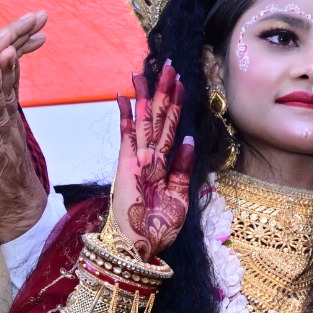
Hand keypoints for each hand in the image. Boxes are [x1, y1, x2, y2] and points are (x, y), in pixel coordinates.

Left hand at [0, 12, 49, 241]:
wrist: (13, 206)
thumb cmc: (4, 166)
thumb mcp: (0, 129)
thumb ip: (2, 102)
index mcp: (6, 112)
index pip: (10, 76)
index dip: (16, 50)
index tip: (27, 26)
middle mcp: (8, 122)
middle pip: (9, 87)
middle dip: (12, 60)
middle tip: (17, 35)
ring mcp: (3, 141)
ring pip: (1, 110)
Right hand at [107, 63, 196, 263]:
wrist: (140, 247)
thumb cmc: (159, 227)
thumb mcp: (181, 196)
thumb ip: (183, 167)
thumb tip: (188, 138)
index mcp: (164, 165)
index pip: (172, 127)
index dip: (177, 105)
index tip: (181, 83)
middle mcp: (150, 158)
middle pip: (160, 117)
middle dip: (165, 91)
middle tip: (170, 65)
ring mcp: (137, 159)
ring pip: (146, 120)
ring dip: (150, 95)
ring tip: (152, 70)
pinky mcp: (126, 165)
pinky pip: (127, 135)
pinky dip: (126, 116)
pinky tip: (125, 96)